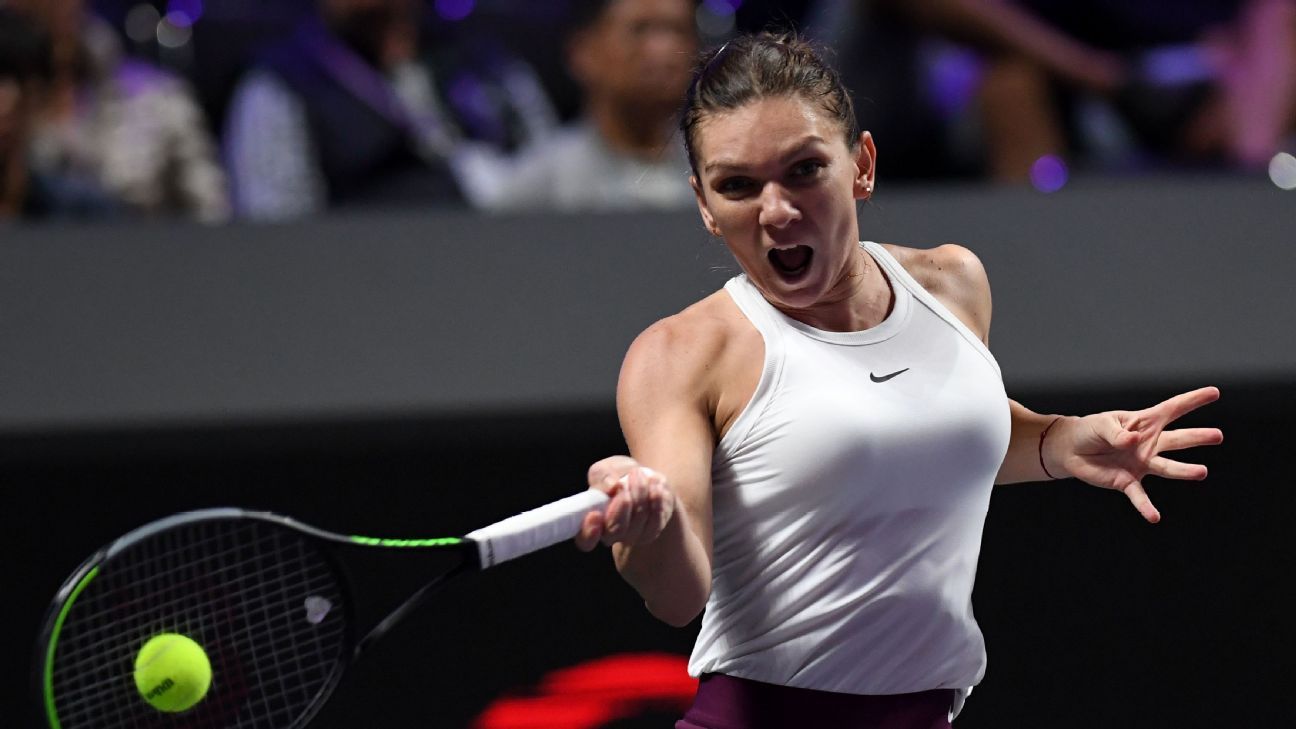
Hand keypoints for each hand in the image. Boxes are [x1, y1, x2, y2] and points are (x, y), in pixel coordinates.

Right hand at [574, 455, 675, 550]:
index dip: (589, 532)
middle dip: (620, 507)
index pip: (585, 540)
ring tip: (639, 474)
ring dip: (640, 496)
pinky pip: (656, 522)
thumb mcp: (605, 469)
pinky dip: (657, 502)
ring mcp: (632, 536)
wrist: (643, 478)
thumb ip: (602, 476)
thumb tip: (611, 486)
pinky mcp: (651, 531)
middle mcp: (610, 534)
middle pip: (615, 532)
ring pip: (637, 524)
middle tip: (623, 487)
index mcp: (591, 522)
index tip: (594, 514)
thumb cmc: (617, 475)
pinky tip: (656, 486)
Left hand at [1048, 386, 1222, 522]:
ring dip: (1184, 470)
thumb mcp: (1101, 425)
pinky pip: (1140, 497)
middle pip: (1177, 439)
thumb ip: (1117, 433)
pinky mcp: (1128, 482)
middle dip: (1197, 437)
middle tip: (1218, 435)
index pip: (1172, 409)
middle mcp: (1149, 444)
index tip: (1215, 393)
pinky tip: (1154, 517)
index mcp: (1144, 423)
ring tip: (1202, 472)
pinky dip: (1146, 507)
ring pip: (1167, 467)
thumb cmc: (1090, 431)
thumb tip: (1133, 441)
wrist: (1071, 451)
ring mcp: (1141, 464)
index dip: (1193, 400)